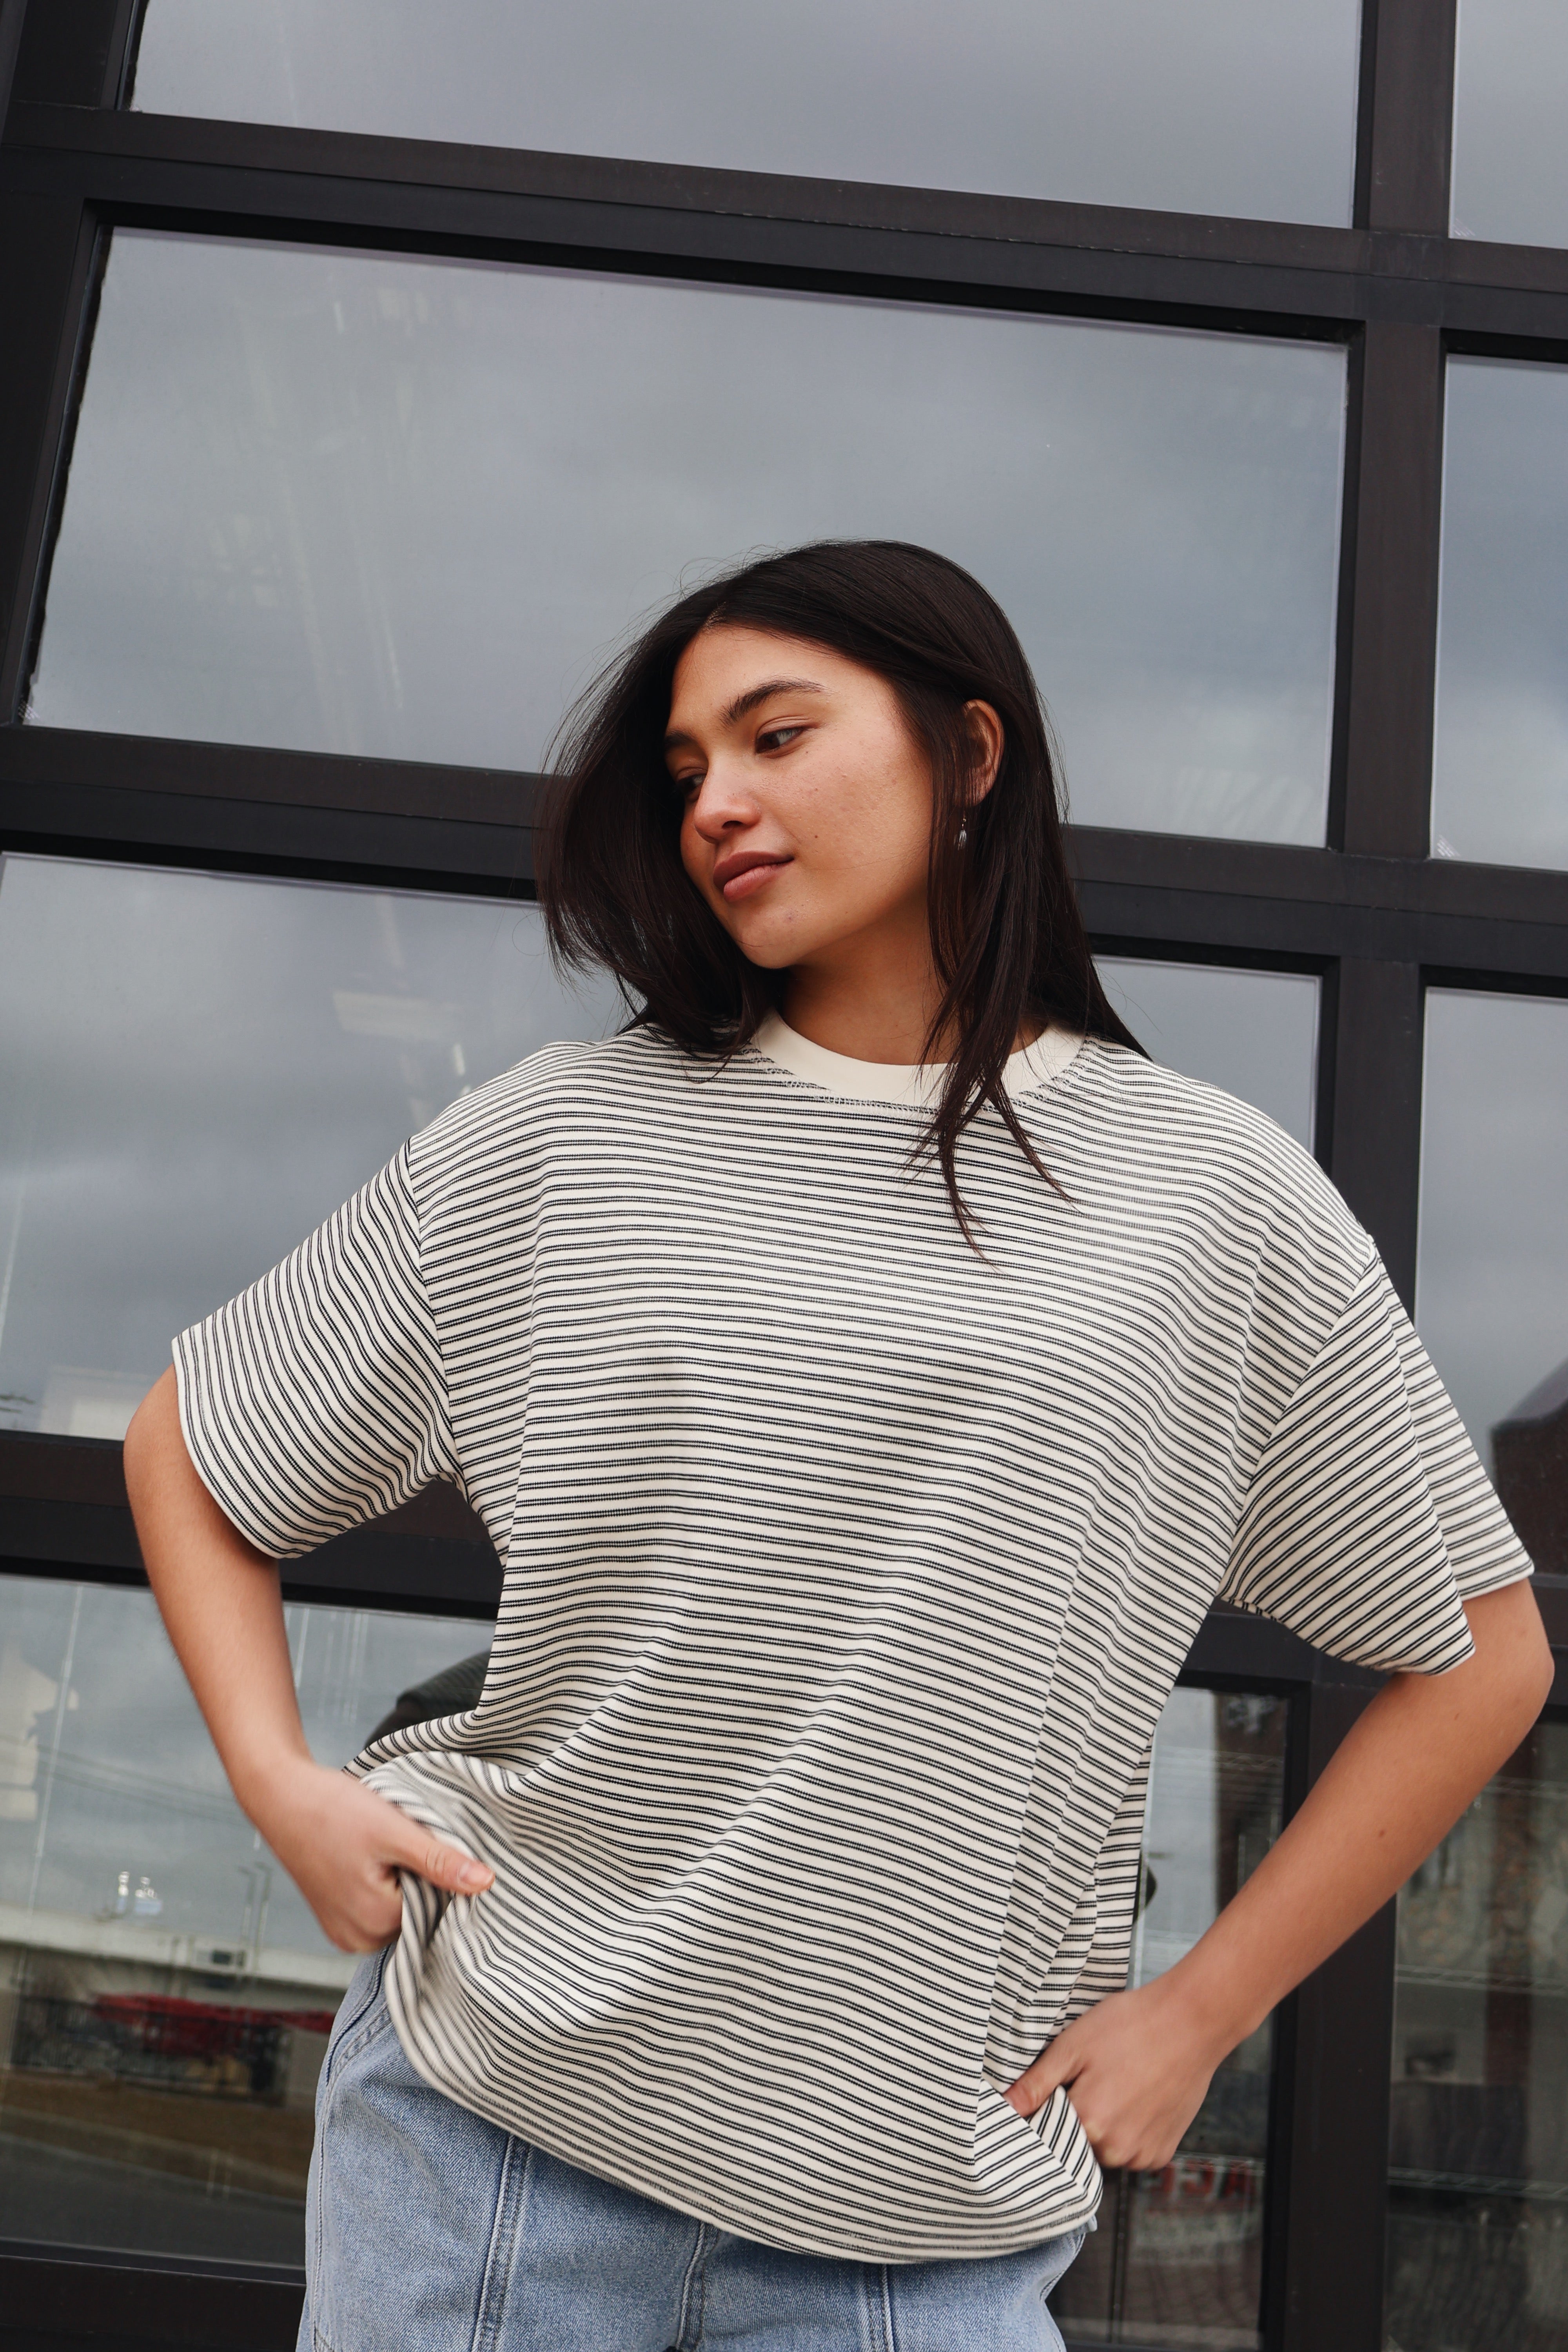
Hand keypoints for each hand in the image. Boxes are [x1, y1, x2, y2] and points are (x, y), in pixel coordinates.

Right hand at [247, 1756, 493, 1951]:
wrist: (282, 1797)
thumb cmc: (333, 1809)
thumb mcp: (395, 1830)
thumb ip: (440, 1861)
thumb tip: (486, 1884)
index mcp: (377, 1922)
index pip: (439, 1905)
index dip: (440, 1870)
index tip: (421, 1840)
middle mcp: (359, 1939)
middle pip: (419, 1911)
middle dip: (420, 1878)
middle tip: (397, 1840)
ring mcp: (344, 1934)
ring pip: (400, 1911)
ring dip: (401, 1882)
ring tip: (379, 1848)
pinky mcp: (336, 1921)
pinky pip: (377, 1911)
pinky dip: (383, 1886)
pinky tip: (368, 1858)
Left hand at [1003, 1974, 1227, 2171]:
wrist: (1190, 2022)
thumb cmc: (1130, 2025)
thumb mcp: (1074, 2045)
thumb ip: (1036, 2083)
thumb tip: (1003, 2107)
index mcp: (1087, 2121)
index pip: (1046, 2133)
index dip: (1048, 2108)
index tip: (1059, 2088)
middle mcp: (1115, 2149)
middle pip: (1075, 2145)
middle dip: (1076, 2117)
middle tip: (1093, 2078)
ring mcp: (1142, 2155)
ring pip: (1104, 2150)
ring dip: (1103, 2127)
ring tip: (1117, 2084)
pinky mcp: (1162, 2153)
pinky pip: (1132, 2152)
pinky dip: (1129, 2132)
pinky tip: (1137, 2098)